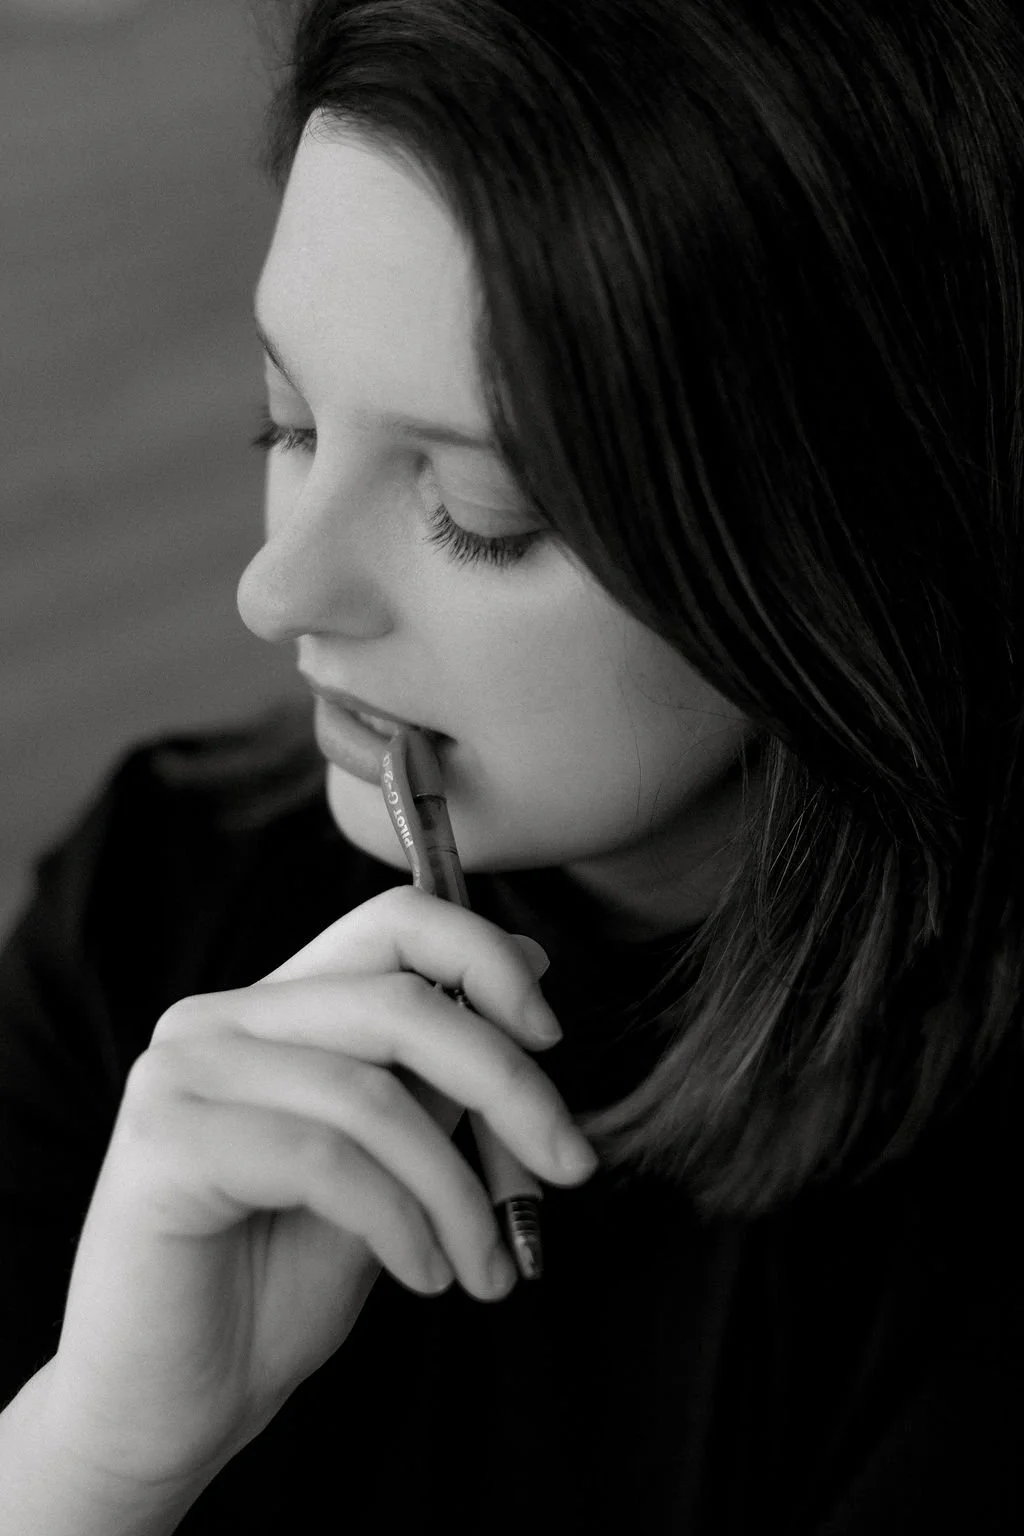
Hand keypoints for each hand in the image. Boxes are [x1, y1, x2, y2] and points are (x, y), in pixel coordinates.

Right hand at [40, 886, 596, 1492]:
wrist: (168, 1408)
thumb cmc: (276, 1285)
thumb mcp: (393, 1167)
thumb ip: (438, 1077)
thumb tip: (529, 965)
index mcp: (272, 1009)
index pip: (391, 923)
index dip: (484, 958)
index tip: (552, 1037)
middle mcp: (217, 1020)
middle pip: (400, 1004)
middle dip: (509, 1085)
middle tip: (571, 1165)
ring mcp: (182, 1074)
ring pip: (371, 1096)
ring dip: (458, 1191)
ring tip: (486, 1265)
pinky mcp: (163, 1142)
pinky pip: (323, 1160)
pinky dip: (399, 1221)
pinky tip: (424, 1275)